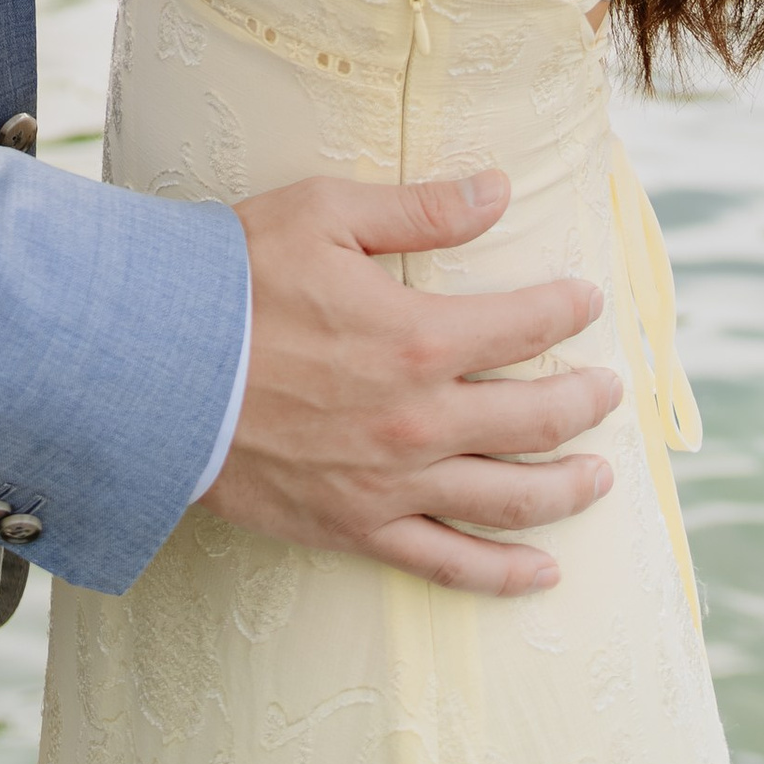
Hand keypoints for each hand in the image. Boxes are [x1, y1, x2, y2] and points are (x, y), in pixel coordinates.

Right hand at [211, 172, 623, 592]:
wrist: (154, 367)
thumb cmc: (234, 279)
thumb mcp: (326, 216)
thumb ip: (421, 209)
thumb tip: (499, 189)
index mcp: (418, 336)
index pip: (524, 324)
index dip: (566, 310)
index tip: (587, 300)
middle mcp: (420, 420)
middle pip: (534, 418)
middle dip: (584, 402)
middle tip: (609, 391)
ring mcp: (393, 483)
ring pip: (509, 498)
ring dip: (566, 489)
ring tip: (599, 478)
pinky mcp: (358, 527)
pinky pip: (448, 564)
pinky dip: (504, 574)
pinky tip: (542, 573)